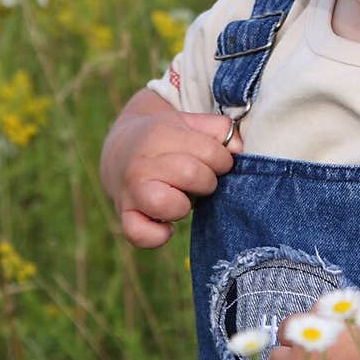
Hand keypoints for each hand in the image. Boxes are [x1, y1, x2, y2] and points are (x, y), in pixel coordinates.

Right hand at [102, 96, 242, 248]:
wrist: (120, 149)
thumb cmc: (166, 138)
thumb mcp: (190, 123)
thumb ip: (220, 130)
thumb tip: (238, 149)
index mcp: (160, 135)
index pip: (210, 152)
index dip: (223, 160)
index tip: (214, 161)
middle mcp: (142, 163)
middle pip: (192, 175)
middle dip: (207, 181)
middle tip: (200, 179)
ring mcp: (131, 191)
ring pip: (168, 205)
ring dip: (184, 205)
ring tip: (183, 198)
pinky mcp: (125, 215)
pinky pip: (139, 235)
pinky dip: (158, 235)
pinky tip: (168, 225)